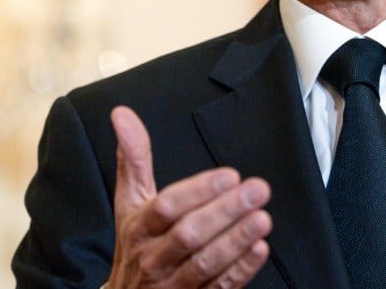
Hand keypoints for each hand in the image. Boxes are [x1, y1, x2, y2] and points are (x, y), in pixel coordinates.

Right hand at [105, 106, 272, 287]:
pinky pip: (218, 287)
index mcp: (139, 228)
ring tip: (263, 218)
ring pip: (205, 263)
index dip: (198, 190)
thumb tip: (123, 114)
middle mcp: (153, 258)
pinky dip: (240, 270)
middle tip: (257, 189)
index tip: (229, 175)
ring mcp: (172, 285)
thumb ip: (133, 159)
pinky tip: (260, 250)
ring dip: (236, 240)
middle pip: (189, 234)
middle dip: (225, 211)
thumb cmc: (134, 244)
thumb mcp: (129, 202)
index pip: (167, 207)